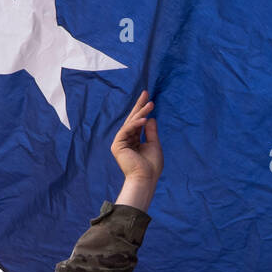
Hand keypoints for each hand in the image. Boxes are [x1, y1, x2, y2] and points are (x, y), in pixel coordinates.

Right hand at [112, 91, 161, 210]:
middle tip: (146, 93)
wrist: (145, 178)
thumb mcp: (154, 145)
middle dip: (140, 106)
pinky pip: (127, 130)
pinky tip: (144, 118)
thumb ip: (151, 131)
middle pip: (133, 119)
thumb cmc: (151, 166)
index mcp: (134, 141)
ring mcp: (121, 142)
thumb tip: (150, 118)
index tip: (149, 99)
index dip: (143, 110)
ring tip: (150, 104)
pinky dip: (135, 124)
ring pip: (131, 123)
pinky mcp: (117, 145)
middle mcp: (126, 140)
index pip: (138, 122)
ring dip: (141, 113)